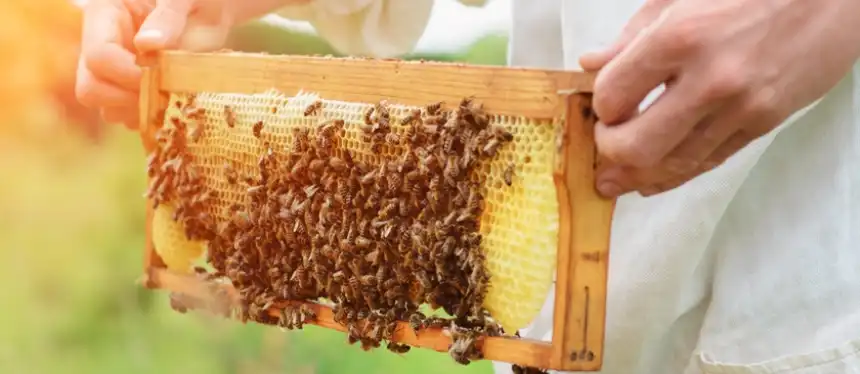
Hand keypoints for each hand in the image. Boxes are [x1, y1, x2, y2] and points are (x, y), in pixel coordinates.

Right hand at [75, 0, 235, 128]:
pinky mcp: (127, 88)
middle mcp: (99, 44)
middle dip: (127, 99)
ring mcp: (112, 70)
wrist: (212, 11)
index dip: (128, 74)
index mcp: (104, 14)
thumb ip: (168, 17)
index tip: (160, 77)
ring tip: (170, 97)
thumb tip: (147, 44)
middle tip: (163, 93)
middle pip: (90, 89)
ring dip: (138, 112)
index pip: (98, 56)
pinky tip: (170, 103)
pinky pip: (126, 116)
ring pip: (107, 108)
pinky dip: (148, 117)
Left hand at [579, 0, 859, 197]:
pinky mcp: (763, 124)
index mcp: (679, 37)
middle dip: (610, 152)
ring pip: (673, 165)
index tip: (603, 106)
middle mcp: (710, 79)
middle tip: (606, 143)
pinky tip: (653, 180)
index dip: (601, 108)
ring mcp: (740, 107)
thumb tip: (592, 65)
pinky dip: (675, 174)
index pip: (614, 96)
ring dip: (637, 176)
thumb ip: (632, 37)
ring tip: (617, 180)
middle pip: (636, 146)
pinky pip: (708, 162)